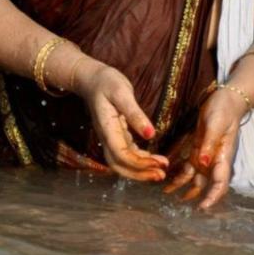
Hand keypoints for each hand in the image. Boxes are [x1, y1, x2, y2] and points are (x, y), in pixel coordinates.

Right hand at [69, 60, 167, 181]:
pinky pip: (126, 154)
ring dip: (140, 170)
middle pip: (119, 165)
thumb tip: (151, 135)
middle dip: (140, 174)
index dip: (139, 163)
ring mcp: (110, 138)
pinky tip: (153, 160)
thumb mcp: (122, 93)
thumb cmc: (107, 82)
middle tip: (161, 175)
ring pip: (122, 163)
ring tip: (160, 171)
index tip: (158, 164)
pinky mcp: (116, 136)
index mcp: (107, 128)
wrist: (93, 79)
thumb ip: (135, 114)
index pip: (121, 154)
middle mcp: (106, 137)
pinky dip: (139, 160)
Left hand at [163, 84, 244, 209]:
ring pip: (195, 177)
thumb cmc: (224, 110)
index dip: (213, 196)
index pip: (220, 182)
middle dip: (196, 196)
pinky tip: (168, 179)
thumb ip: (209, 144)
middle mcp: (215, 160)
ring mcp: (206, 155)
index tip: (202, 207)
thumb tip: (202, 163)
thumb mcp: (216, 124)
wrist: (227, 99)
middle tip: (180, 205)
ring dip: (183, 186)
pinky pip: (188, 166)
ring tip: (168, 193)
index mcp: (223, 156)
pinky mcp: (198, 149)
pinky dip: (179, 174)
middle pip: (207, 184)